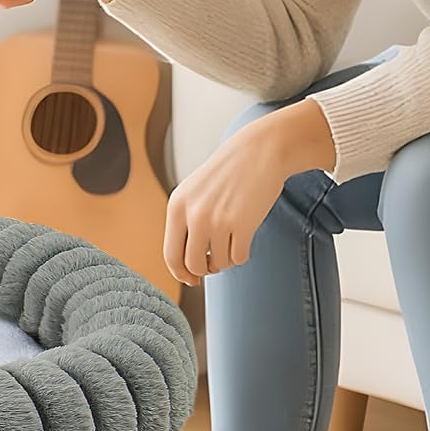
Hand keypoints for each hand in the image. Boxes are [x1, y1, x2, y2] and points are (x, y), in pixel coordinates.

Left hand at [164, 103, 332, 285]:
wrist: (259, 151)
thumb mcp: (194, 192)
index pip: (171, 255)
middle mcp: (194, 215)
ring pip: (218, 264)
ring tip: (232, 240)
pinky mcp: (243, 225)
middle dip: (205, 269)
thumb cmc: (227, 173)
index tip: (191, 279)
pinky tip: (244, 237)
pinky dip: (241, 254)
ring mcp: (218, 221)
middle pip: (193, 265)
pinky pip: (238, 258)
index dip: (180, 273)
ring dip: (226, 259)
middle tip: (214, 262)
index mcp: (176, 206)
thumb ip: (185, 223)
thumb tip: (185, 269)